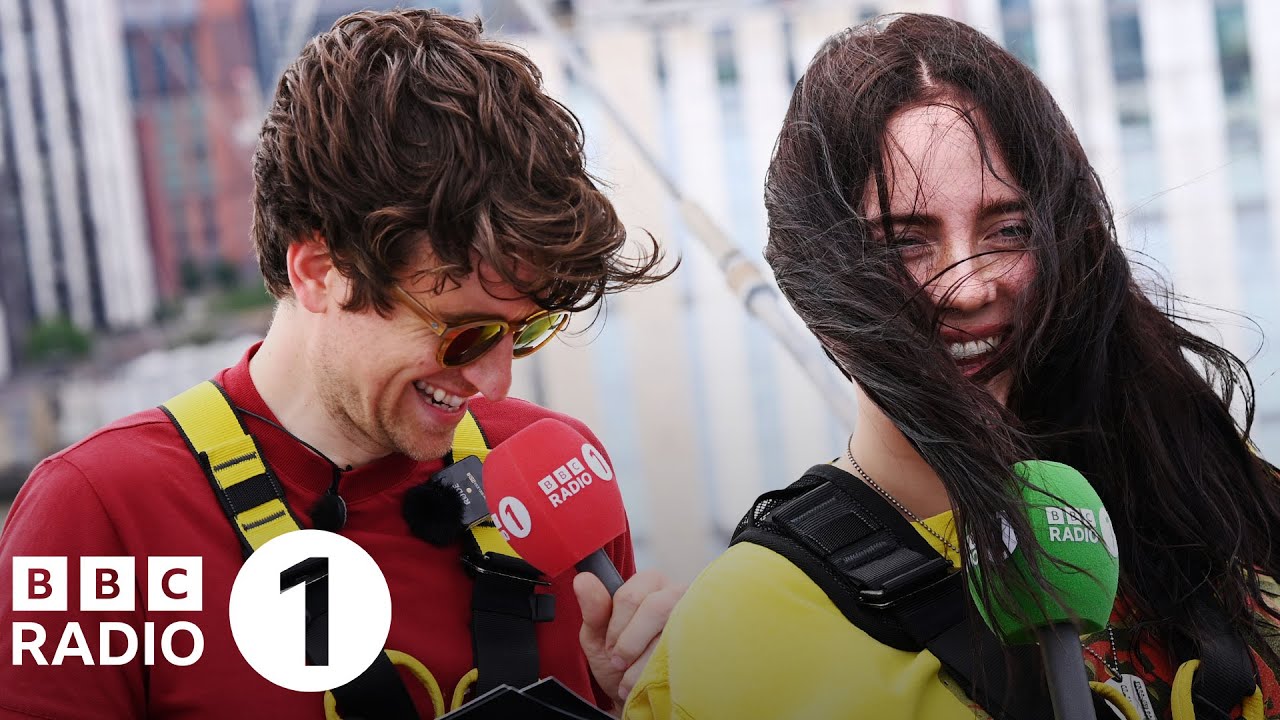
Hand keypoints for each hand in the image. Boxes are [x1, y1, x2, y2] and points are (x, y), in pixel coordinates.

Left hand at [574, 569, 683, 707]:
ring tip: (633, 678)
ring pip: (671, 632)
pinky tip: (653, 679)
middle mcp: (676, 592)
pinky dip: (662, 671)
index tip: (610, 648)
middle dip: (630, 643)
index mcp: (649, 583)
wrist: (640, 693)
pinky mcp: (704, 639)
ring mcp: (694, 615)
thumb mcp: (598, 636)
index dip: (616, 627)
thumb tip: (582, 579)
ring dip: (644, 662)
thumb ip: (592, 608)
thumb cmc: (619, 659)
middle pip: (654, 608)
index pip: (630, 596)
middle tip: (620, 663)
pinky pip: (686, 653)